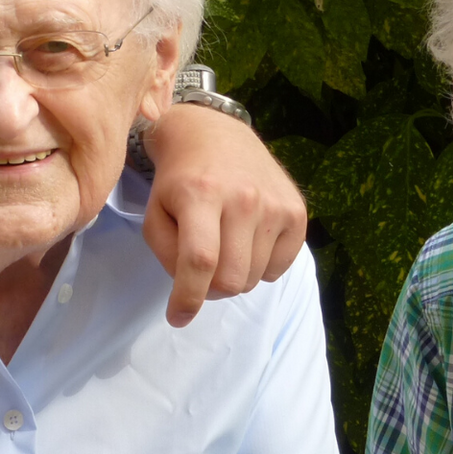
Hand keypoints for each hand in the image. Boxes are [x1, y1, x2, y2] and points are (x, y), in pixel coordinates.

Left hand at [141, 102, 306, 326]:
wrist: (214, 136)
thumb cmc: (179, 180)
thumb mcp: (155, 213)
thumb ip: (168, 254)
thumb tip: (194, 289)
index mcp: (201, 195)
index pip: (200, 261)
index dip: (188, 298)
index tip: (178, 317)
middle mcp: (244, 198)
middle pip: (231, 279)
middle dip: (210, 288)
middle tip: (201, 272)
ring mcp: (275, 204)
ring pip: (254, 279)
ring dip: (235, 276)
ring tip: (224, 246)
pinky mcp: (297, 211)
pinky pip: (279, 268)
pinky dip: (261, 267)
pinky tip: (248, 240)